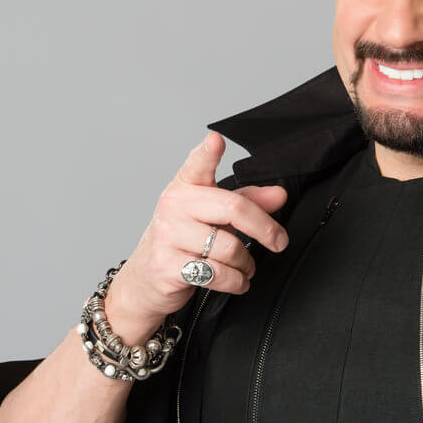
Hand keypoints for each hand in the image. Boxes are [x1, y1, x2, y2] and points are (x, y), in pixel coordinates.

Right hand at [104, 131, 288, 342]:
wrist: (144, 281)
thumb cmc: (183, 242)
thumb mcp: (213, 217)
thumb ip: (246, 203)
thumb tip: (278, 195)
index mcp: (185, 187)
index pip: (197, 164)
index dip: (208, 153)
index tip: (216, 141)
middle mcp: (174, 206)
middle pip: (233, 207)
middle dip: (265, 229)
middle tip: (278, 241)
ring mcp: (168, 236)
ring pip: (229, 248)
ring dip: (246, 263)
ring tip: (244, 266)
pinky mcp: (168, 266)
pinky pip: (218, 273)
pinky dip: (236, 281)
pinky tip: (237, 280)